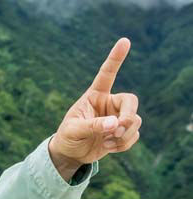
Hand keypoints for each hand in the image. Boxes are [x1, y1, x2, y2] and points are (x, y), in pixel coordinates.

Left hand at [49, 38, 140, 179]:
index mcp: (95, 96)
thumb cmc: (68, 137)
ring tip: (107, 141)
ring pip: (135, 120)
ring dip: (124, 134)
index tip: (125, 41)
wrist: (70, 153)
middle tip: (118, 128)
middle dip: (128, 116)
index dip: (116, 58)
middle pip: (131, 101)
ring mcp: (117, 117)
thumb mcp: (73, 130)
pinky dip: (124, 144)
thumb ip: (92, 126)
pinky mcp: (123, 132)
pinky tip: (108, 147)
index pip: (107, 74)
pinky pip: (134, 135)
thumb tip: (114, 124)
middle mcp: (109, 104)